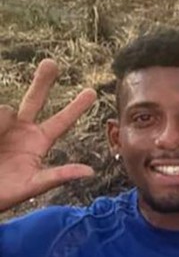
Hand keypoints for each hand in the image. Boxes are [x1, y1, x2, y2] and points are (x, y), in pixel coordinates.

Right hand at [0, 59, 96, 211]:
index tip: (92, 91)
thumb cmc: (2, 193)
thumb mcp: (31, 186)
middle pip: (35, 99)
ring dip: (1, 127)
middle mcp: (21, 129)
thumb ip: (58, 176)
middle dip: (43, 81)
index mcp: (38, 141)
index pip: (61, 121)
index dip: (76, 107)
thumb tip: (90, 172)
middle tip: (52, 63)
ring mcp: (2, 126)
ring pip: (6, 111)